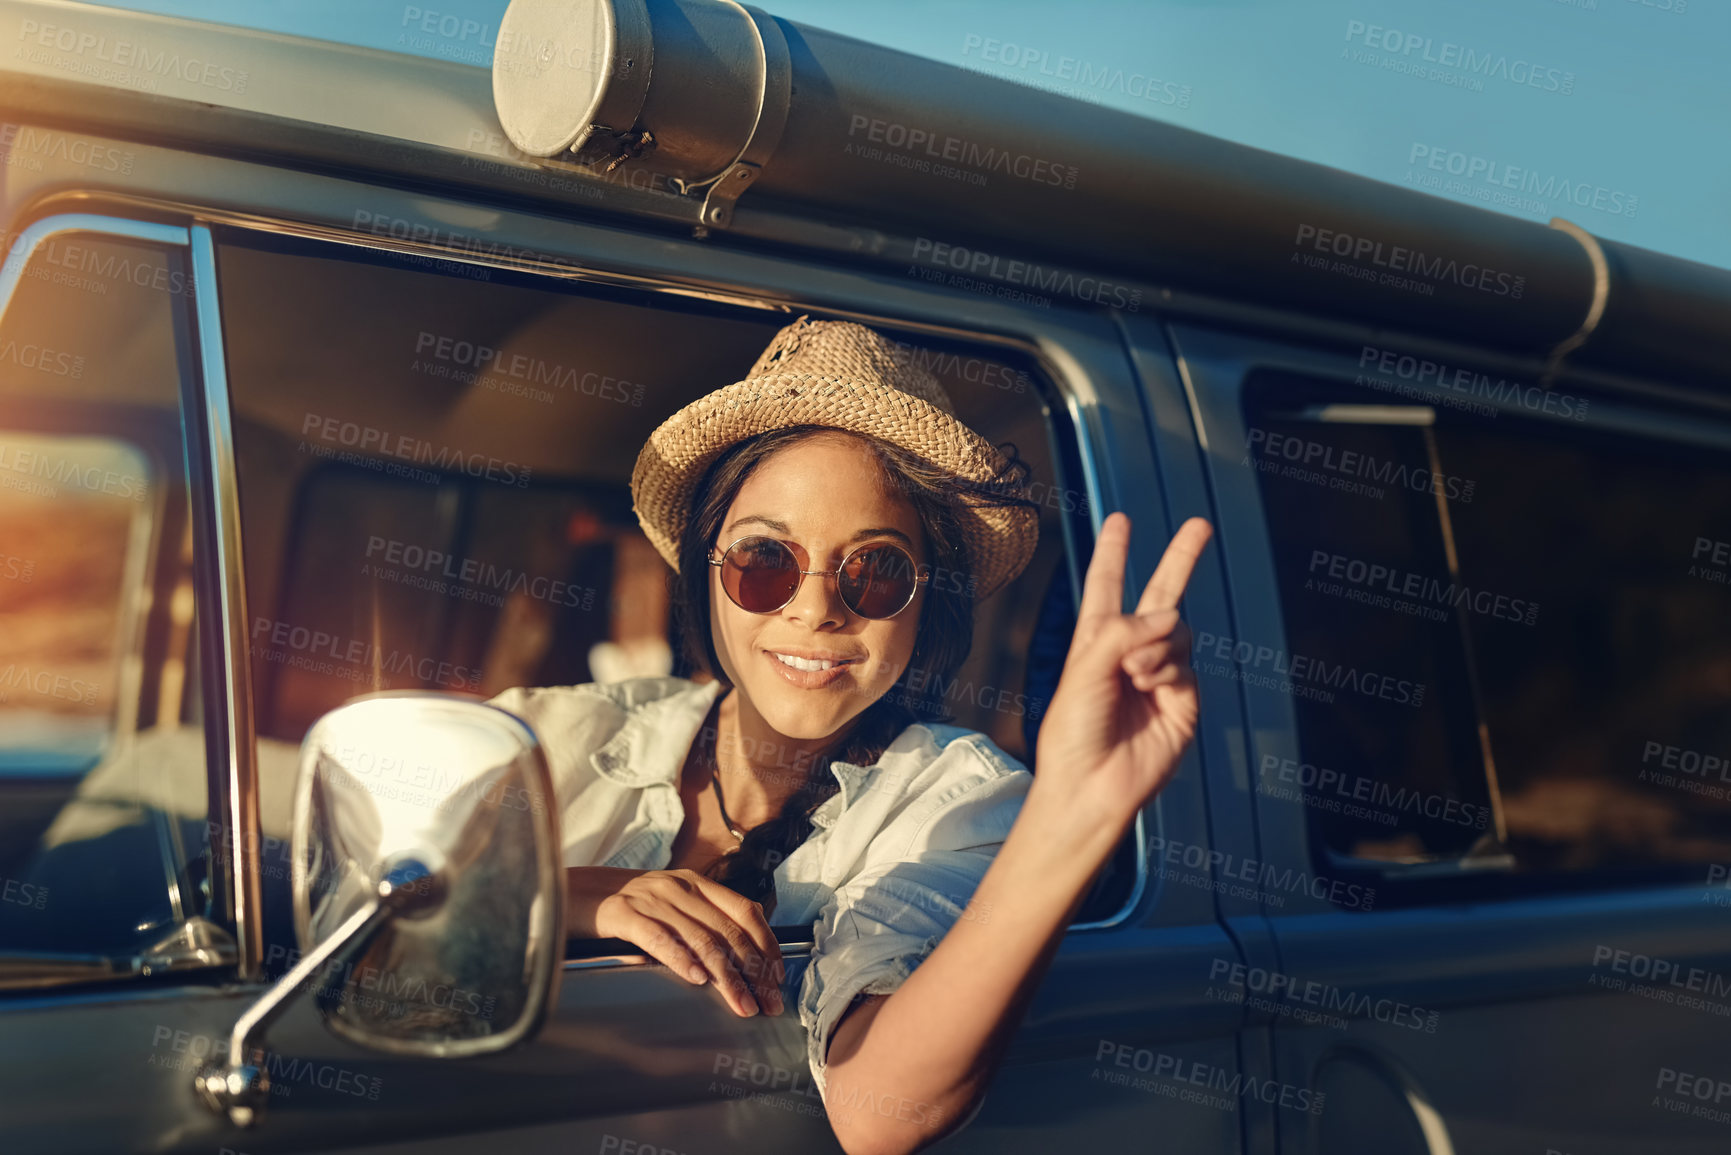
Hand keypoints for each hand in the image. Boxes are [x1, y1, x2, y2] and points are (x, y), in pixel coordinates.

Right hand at [568, 866, 785, 1016]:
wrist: (573, 893)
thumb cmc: (629, 909)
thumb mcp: (671, 909)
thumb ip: (701, 926)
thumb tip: (741, 967)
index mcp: (696, 884)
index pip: (745, 911)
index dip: (767, 944)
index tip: (778, 978)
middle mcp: (679, 887)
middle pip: (728, 930)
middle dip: (754, 970)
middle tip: (768, 1004)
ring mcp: (651, 898)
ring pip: (700, 938)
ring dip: (726, 976)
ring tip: (741, 1004)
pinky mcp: (623, 914)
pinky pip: (658, 938)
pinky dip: (681, 959)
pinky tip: (696, 980)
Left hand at [1030, 513, 1212, 841]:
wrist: (1091, 785)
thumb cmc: (1072, 731)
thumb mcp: (1083, 669)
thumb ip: (1122, 632)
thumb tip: (1168, 616)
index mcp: (1096, 642)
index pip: (1106, 587)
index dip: (1113, 554)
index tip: (1119, 521)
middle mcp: (1130, 653)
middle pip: (1160, 595)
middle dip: (1181, 559)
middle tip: (1201, 525)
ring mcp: (1160, 676)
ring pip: (1175, 631)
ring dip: (1154, 645)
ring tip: (1133, 674)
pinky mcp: (1182, 701)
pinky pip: (1183, 664)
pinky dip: (1165, 668)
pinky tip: (1147, 686)